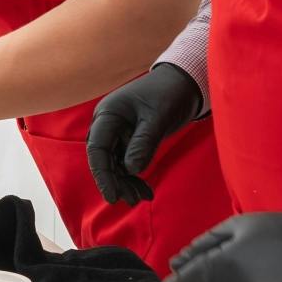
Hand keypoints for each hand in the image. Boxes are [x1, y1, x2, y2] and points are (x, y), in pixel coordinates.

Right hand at [86, 64, 203, 204]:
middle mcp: (108, 123)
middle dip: (115, 181)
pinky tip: (145, 190)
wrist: (184, 82)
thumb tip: (131, 170)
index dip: (103, 175)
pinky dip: (134, 176)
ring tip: (141, 197)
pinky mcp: (129, 139)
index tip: (112, 196)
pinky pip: (126, 161)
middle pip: (103, 159)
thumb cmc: (169, 93)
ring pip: (114, 163)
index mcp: (108, 114)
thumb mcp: (158, 118)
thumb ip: (143, 143)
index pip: (97, 149)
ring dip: (125, 182)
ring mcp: (118, 132)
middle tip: (131, 200)